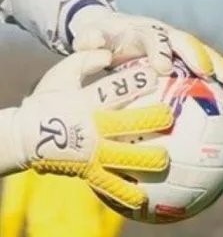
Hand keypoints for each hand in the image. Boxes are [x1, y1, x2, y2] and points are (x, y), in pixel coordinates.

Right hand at [10, 51, 173, 211]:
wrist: (25, 136)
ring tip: (165, 159)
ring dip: (145, 159)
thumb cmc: (48, 98)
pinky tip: (144, 197)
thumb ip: (86, 60)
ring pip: (123, 157)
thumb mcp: (62, 73)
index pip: (114, 89)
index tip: (157, 74)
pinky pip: (109, 185)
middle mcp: (91, 128)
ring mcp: (91, 153)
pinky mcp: (89, 172)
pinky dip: (126, 193)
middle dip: (150, 120)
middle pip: (126, 124)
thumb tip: (109, 53)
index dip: (137, 81)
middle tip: (169, 116)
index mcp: (85, 102)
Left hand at [70, 7, 222, 86]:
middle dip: (196, 53)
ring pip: (198, 49)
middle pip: (183, 40)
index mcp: (140, 29)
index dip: (159, 50)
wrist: (112, 28)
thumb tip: (90, 44)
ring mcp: (173, 42)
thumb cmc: (100, 37)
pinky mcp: (180, 54)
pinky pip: (201, 63)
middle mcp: (161, 32)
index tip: (163, 68)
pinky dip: (214, 73)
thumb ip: (89, 40)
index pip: (152, 37)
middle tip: (207, 71)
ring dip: (214, 62)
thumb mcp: (90, 36)